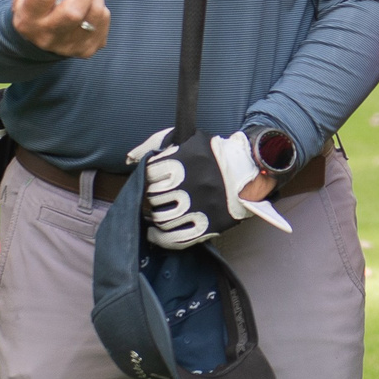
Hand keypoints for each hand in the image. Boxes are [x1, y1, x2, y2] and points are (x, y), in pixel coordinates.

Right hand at [13, 0, 109, 57]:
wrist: (37, 40)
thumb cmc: (34, 6)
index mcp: (28, 18)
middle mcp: (46, 36)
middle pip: (73, 11)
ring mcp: (68, 46)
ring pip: (92, 16)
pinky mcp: (86, 50)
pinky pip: (103, 23)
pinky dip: (100, 7)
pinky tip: (89, 4)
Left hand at [129, 128, 290, 246]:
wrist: (248, 172)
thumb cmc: (213, 154)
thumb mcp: (187, 140)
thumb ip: (155, 144)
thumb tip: (129, 159)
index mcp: (184, 161)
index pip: (150, 174)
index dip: (150, 176)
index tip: (157, 178)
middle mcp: (190, 185)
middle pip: (154, 196)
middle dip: (155, 195)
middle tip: (161, 195)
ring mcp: (198, 208)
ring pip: (162, 218)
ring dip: (157, 215)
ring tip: (159, 212)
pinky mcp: (206, 226)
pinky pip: (175, 238)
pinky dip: (160, 238)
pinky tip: (156, 233)